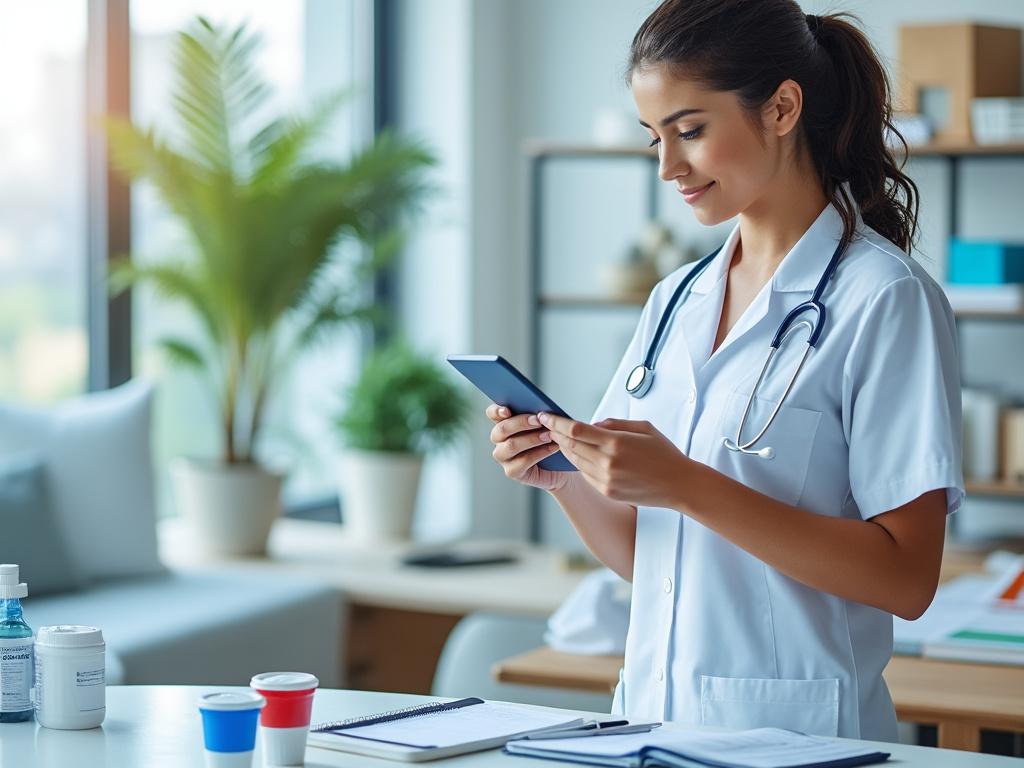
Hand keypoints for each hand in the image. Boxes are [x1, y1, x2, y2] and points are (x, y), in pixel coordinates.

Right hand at [486, 404, 572, 492]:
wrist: (560, 465)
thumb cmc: (550, 440)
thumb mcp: (543, 424)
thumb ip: (536, 416)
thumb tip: (539, 410)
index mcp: (504, 423)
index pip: (492, 414)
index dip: (496, 411)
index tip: (507, 410)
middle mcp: (500, 440)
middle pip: (501, 429)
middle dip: (521, 423)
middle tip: (538, 420)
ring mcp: (503, 457)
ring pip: (511, 445)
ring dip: (531, 439)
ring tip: (548, 435)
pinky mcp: (511, 471)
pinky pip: (523, 461)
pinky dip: (540, 453)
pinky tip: (552, 447)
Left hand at [537, 412, 690, 507]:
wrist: (679, 484)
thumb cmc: (664, 454)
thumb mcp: (643, 427)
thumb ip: (614, 424)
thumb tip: (592, 424)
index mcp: (616, 443)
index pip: (576, 430)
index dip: (556, 422)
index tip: (545, 416)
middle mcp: (607, 462)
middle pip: (570, 446)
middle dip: (556, 434)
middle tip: (548, 425)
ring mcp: (606, 480)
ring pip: (575, 461)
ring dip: (565, 449)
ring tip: (560, 439)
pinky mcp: (607, 491)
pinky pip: (585, 474)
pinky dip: (579, 463)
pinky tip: (579, 455)